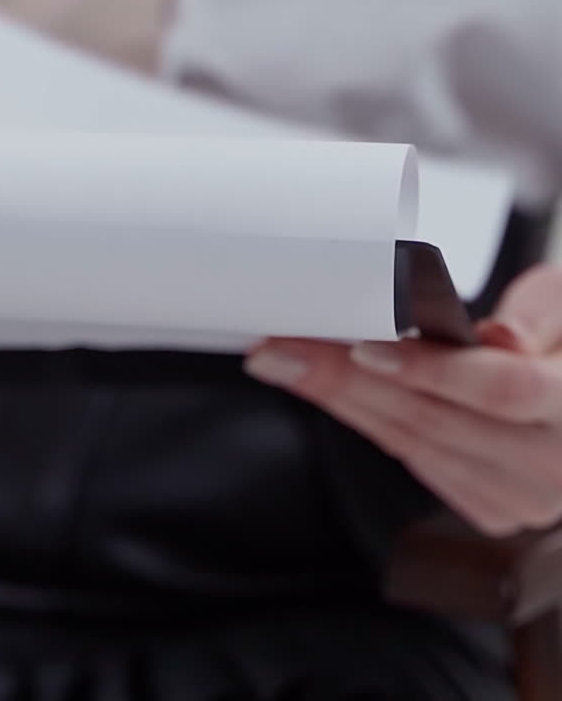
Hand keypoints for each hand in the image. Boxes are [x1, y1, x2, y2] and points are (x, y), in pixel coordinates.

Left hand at [245, 264, 561, 536]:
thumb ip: (541, 312)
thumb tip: (500, 337)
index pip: (501, 390)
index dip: (430, 370)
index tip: (364, 346)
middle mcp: (549, 466)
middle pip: (436, 421)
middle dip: (348, 381)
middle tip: (283, 348)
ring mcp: (515, 496)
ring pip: (412, 445)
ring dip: (340, 401)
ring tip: (285, 361)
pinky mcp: (485, 506)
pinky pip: (413, 458)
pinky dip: (365, 419)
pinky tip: (326, 390)